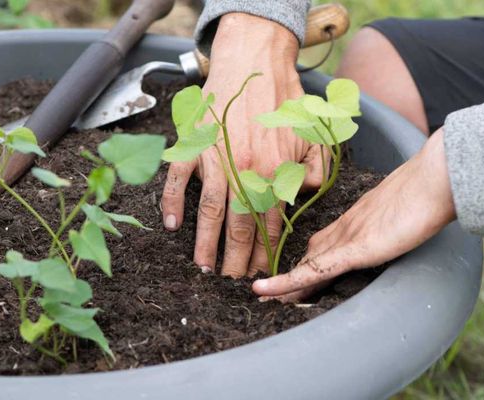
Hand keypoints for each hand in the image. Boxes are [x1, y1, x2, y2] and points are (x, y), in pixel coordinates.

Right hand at [161, 13, 327, 276]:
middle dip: (235, 258)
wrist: (253, 61)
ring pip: (208, 211)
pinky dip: (171, 203)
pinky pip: (177, 180)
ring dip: (205, 242)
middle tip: (230, 281)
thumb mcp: (311, 134)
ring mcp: (214, 159)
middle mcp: (243, 170)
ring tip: (204, 268)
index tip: (261, 271)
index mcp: (273, 171)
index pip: (270, 222)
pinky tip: (171, 226)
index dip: (265, 250)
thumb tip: (302, 197)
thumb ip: (312, 170)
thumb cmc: (282, 99)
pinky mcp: (192, 145)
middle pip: (238, 225)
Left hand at [252, 130, 455, 301]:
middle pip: (309, 255)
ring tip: (261, 300)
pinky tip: (264, 292)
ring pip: (305, 264)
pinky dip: (285, 282)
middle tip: (267, 294)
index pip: (324, 242)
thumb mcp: (409, 209)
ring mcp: (346, 237)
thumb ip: (396, 220)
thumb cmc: (430, 190)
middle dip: (289, 275)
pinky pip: (313, 270)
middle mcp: (345, 227)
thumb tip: (402, 225)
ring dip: (283, 284)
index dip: (306, 259)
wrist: (435, 178)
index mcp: (357, 218)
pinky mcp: (353, 249)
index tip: (293, 272)